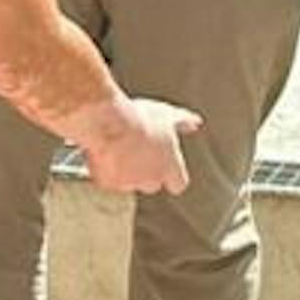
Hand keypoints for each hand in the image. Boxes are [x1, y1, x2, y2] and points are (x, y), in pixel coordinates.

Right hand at [73, 91, 195, 196]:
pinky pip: (109, 179)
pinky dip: (106, 169)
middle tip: (137, 149)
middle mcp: (152, 180)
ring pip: (129, 182)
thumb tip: (196, 122)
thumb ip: (183, 122)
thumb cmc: (140, 117)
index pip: (178, 184)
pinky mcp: (108, 183)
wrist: (108, 122)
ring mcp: (129, 184)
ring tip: (118, 146)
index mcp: (170, 167)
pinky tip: (104, 151)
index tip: (164, 163)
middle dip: (145, 172)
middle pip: (152, 184)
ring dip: (125, 170)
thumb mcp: (166, 115)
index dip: (171, 175)